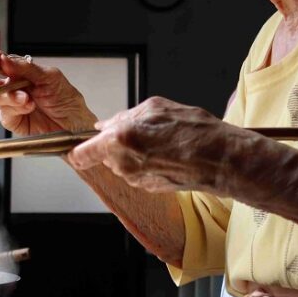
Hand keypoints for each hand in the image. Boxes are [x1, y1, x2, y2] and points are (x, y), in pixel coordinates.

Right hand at [0, 50, 97, 135]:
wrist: (75, 124)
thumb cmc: (66, 99)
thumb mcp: (50, 77)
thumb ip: (26, 68)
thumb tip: (5, 60)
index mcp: (21, 72)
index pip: (0, 62)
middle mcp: (13, 87)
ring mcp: (11, 104)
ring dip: (8, 97)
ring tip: (25, 98)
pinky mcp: (13, 120)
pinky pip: (5, 113)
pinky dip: (15, 109)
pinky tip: (27, 107)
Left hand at [67, 96, 252, 193]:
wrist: (222, 161)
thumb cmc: (195, 132)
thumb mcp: (156, 108)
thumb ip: (124, 116)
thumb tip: (105, 125)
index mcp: (120, 139)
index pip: (81, 153)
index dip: (77, 149)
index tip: (75, 146)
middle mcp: (124, 163)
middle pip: (104, 154)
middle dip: (115, 144)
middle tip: (140, 132)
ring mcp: (136, 179)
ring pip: (121, 163)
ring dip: (132, 153)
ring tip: (160, 142)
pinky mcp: (149, 188)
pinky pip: (137, 173)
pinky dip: (145, 164)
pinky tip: (166, 155)